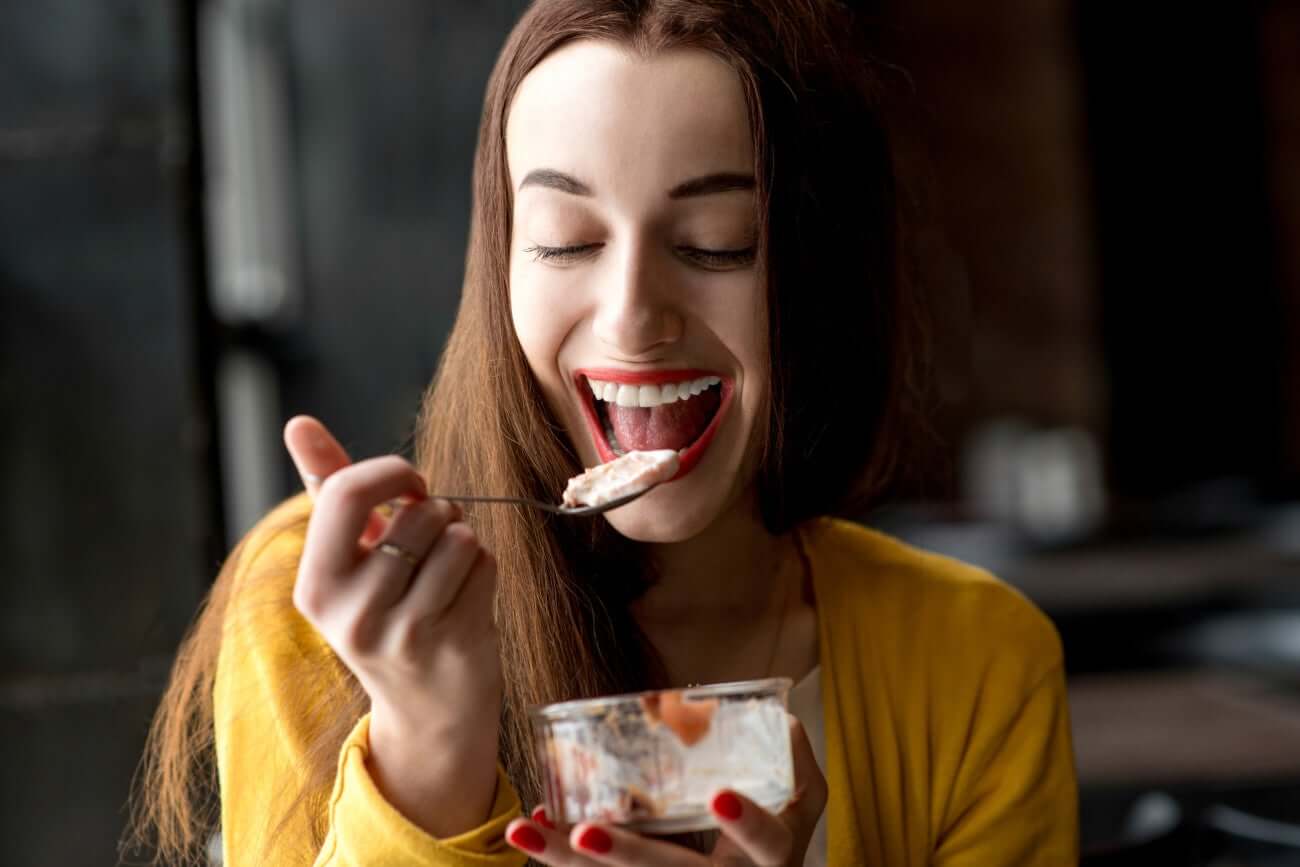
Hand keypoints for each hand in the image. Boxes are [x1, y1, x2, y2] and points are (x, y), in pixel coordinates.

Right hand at [283, 415, 502, 836]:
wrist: (428, 710)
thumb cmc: (387, 613)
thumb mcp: (347, 558)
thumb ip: (327, 487)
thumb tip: (297, 422)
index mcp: (315, 586)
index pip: (347, 493)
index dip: (393, 473)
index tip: (411, 486)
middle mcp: (350, 614)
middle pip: (417, 513)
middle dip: (439, 510)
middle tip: (433, 539)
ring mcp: (403, 633)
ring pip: (458, 536)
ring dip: (464, 539)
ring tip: (448, 569)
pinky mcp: (453, 643)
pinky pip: (484, 564)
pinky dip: (485, 568)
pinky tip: (467, 596)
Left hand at [505, 716, 826, 865]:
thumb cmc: (779, 831)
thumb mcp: (802, 797)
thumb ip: (791, 756)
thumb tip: (780, 715)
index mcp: (770, 860)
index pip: (767, 844)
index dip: (747, 825)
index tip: (721, 797)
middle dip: (627, 858)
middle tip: (585, 834)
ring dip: (566, 862)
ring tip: (526, 829)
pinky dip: (561, 856)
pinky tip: (535, 826)